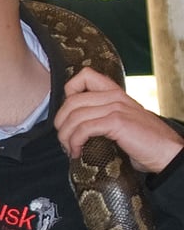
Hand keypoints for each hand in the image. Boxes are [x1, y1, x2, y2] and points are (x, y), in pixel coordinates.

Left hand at [54, 67, 183, 172]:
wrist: (168, 153)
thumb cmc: (144, 142)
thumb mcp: (123, 121)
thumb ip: (103, 116)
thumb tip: (75, 126)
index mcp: (115, 93)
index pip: (84, 76)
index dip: (68, 92)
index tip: (68, 115)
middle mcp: (114, 96)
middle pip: (71, 101)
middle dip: (61, 123)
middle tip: (64, 140)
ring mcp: (116, 107)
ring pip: (74, 116)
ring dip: (65, 136)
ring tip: (70, 149)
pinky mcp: (117, 122)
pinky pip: (83, 128)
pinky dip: (74, 142)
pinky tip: (77, 152)